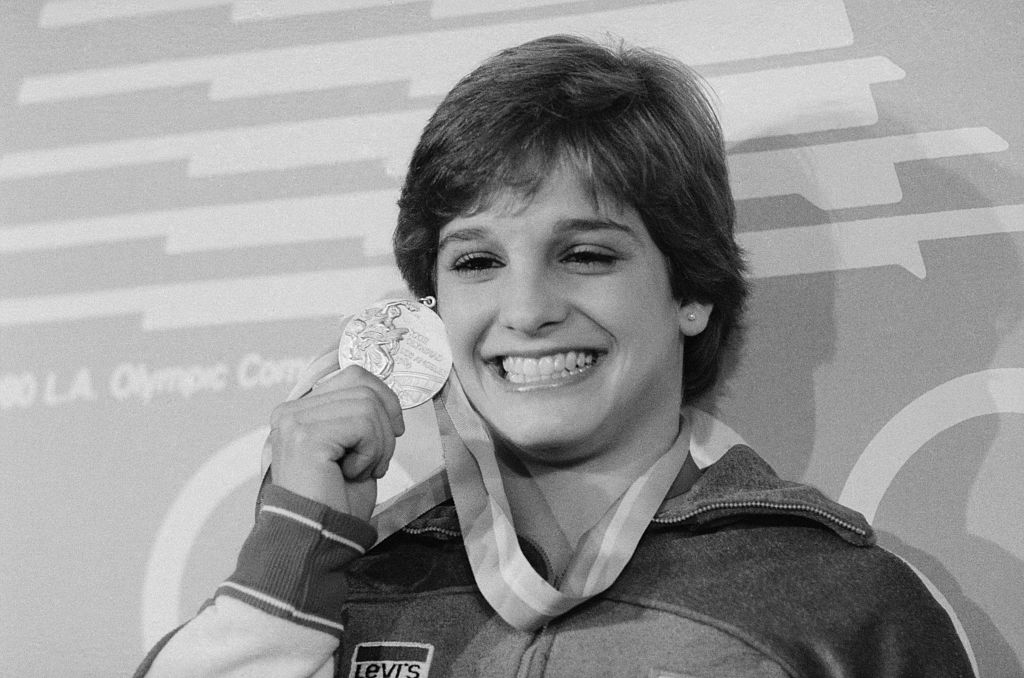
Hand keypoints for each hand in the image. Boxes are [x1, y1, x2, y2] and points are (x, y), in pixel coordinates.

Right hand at [267, 365, 404, 520]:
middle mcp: (290, 411)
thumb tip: (386, 394)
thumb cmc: (336, 501)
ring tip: (363, 470)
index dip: (385, 397)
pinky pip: (363, 424)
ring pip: (368, 405)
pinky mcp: (305, 435)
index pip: (353, 374)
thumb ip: (359, 415)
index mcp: (299, 410)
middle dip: (385, 426)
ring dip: (378, 444)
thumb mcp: (353, 448)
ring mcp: (294, 421)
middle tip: (376, 460)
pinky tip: (352, 473)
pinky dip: (370, 452)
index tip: (393, 430)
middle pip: (364, 387)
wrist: (318, 539)